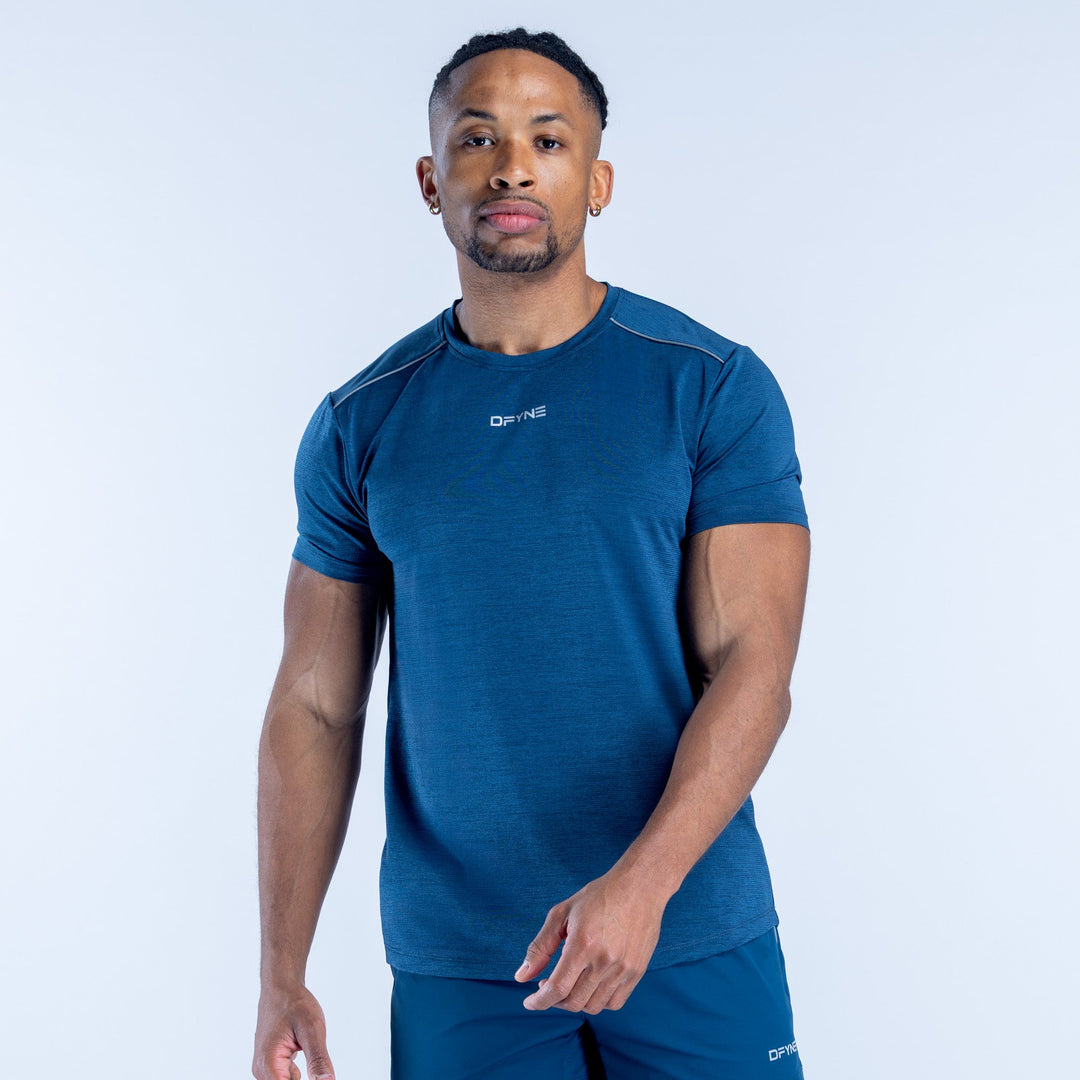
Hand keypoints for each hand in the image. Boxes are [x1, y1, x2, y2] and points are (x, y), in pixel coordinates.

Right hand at [252, 983, 335, 1079]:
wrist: (280, 988)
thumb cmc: (294, 1004)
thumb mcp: (312, 1029)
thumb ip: (318, 1060)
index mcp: (269, 1064)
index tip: (319, 1073)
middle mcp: (262, 1070)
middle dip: (305, 1077)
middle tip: (311, 1049)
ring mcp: (264, 1068)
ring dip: (300, 1076)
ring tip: (303, 1046)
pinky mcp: (270, 1065)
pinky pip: (285, 1078)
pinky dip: (296, 1072)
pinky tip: (299, 1049)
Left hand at [513, 869, 667, 1013]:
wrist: (639, 887)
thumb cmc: (599, 896)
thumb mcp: (562, 913)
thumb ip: (540, 947)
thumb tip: (521, 977)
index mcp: (583, 944)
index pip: (558, 988)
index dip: (539, 1001)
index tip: (529, 1002)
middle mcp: (605, 960)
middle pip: (574, 1001)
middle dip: (554, 1000)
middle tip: (548, 985)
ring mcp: (623, 969)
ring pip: (593, 1006)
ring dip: (575, 1001)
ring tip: (569, 983)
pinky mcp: (637, 972)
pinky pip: (614, 1003)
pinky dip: (597, 1001)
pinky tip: (590, 985)